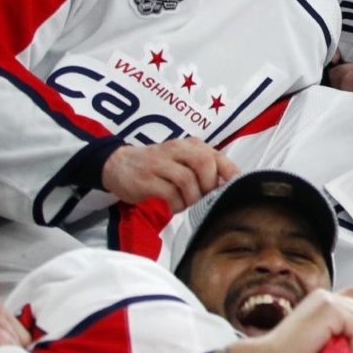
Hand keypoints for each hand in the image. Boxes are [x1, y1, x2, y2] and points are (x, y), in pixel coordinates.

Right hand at [101, 138, 237, 208]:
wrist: (118, 164)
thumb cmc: (157, 165)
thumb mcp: (181, 159)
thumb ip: (203, 167)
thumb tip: (227, 184)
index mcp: (189, 145)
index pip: (215, 155)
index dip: (228, 171)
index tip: (234, 187)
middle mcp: (176, 150)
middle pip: (203, 162)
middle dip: (209, 184)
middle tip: (205, 198)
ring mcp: (159, 163)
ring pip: (186, 179)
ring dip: (192, 197)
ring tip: (188, 205)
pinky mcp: (146, 179)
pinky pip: (169, 192)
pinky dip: (177, 204)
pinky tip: (175, 208)